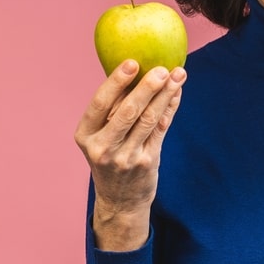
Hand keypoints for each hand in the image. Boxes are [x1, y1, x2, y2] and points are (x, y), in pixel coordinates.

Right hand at [73, 60, 186, 248]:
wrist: (120, 201)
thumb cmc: (109, 157)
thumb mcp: (100, 137)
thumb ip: (112, 109)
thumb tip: (137, 68)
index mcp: (85, 136)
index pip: (99, 103)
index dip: (116, 81)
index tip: (132, 62)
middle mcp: (103, 148)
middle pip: (127, 111)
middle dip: (147, 87)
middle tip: (163, 69)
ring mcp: (126, 158)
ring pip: (149, 119)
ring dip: (165, 94)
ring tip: (178, 74)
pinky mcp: (147, 162)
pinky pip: (161, 129)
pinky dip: (170, 108)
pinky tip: (177, 93)